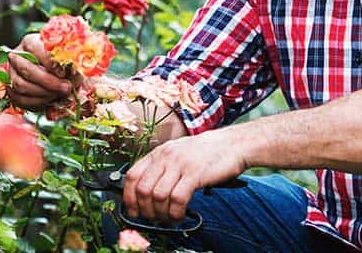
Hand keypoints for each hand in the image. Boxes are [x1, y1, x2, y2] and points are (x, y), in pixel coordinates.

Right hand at [7, 33, 73, 110]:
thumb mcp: (67, 55)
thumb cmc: (62, 59)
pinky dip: (37, 101)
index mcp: (30, 42)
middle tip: (66, 87)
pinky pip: (20, 99)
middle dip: (48, 81)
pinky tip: (50, 99)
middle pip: (26, 69)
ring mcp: (12, 73)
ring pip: (21, 85)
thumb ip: (70, 60)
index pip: (35, 48)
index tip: (63, 71)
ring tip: (60, 94)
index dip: (49, 61)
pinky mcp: (12, 89)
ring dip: (43, 93)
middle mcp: (17, 56)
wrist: (55, 69)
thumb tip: (75, 73)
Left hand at [122, 129, 246, 223]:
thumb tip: (147, 193)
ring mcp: (180, 164)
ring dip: (161, 214)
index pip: (132, 175)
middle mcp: (166, 157)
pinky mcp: (195, 174)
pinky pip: (177, 199)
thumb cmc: (206, 152)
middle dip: (144, 210)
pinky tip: (179, 215)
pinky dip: (175, 213)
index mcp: (159, 153)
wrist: (232, 143)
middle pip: (143, 189)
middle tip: (152, 218)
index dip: (129, 197)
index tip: (133, 210)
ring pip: (158, 196)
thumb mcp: (178, 153)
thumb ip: (162, 168)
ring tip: (168, 218)